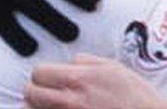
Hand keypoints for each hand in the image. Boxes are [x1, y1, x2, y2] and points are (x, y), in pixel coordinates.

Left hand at [25, 54, 166, 108]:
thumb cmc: (136, 98)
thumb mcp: (113, 68)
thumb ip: (86, 62)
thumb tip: (70, 62)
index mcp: (78, 80)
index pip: (38, 73)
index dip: (42, 75)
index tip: (47, 79)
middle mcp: (69, 101)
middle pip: (30, 94)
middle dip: (35, 92)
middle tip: (45, 93)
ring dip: (40, 107)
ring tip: (53, 105)